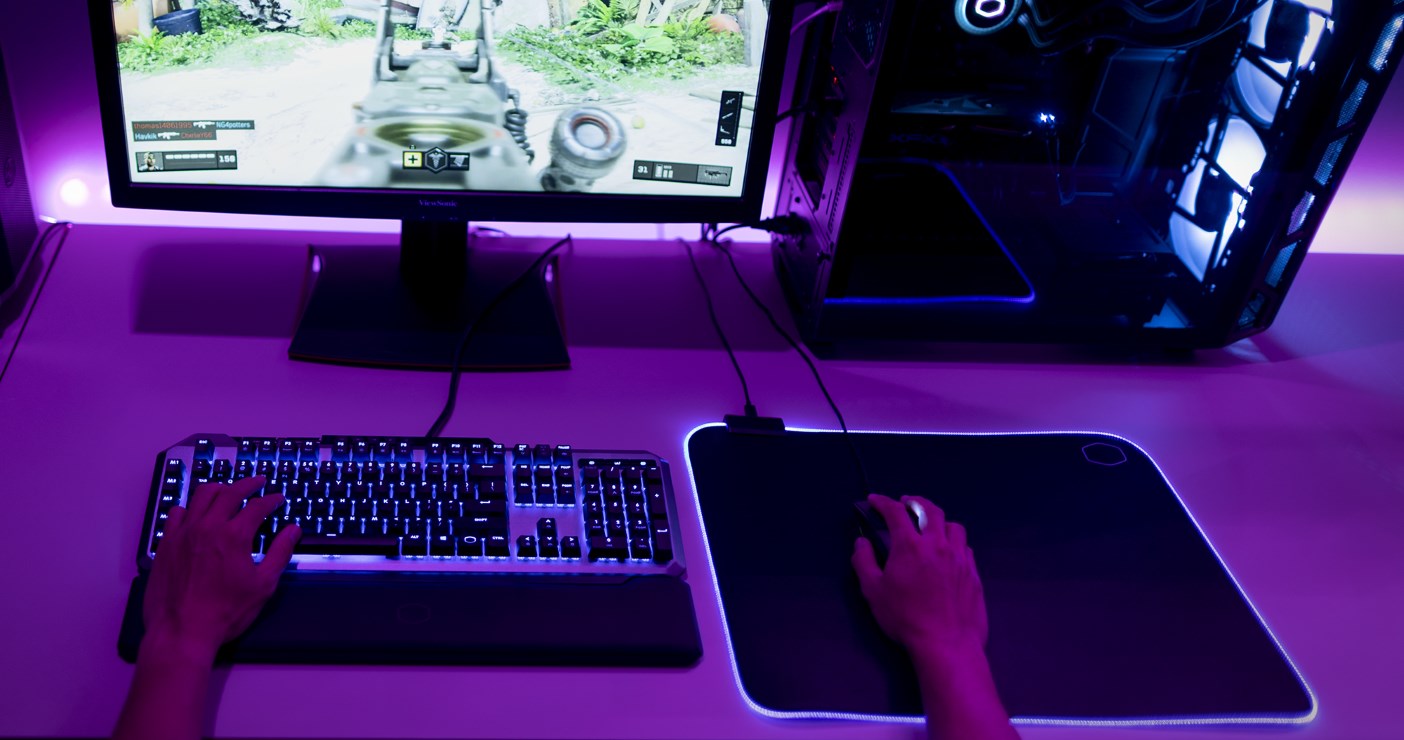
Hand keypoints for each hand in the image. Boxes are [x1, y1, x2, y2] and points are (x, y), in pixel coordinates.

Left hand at [142, 476, 299, 658]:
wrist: (181, 632)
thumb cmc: (226, 612)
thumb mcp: (263, 585)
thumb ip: (280, 553)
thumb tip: (293, 530)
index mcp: (233, 536)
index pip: (257, 506)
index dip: (271, 500)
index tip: (278, 499)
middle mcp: (207, 527)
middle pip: (229, 492)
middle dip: (247, 484)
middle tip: (257, 483)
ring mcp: (182, 533)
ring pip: (200, 496)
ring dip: (219, 489)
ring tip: (228, 491)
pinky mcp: (165, 544)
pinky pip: (176, 513)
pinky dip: (190, 508)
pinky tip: (196, 513)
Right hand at [851, 494, 988, 659]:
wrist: (946, 644)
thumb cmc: (905, 619)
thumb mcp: (873, 592)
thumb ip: (864, 563)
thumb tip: (861, 543)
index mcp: (910, 546)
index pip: (895, 512)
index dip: (882, 502)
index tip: (874, 501)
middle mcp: (937, 545)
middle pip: (929, 510)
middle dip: (915, 502)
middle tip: (905, 502)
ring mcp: (960, 558)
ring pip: (953, 526)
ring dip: (939, 520)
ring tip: (931, 526)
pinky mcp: (973, 573)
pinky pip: (965, 547)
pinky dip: (954, 542)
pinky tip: (949, 552)